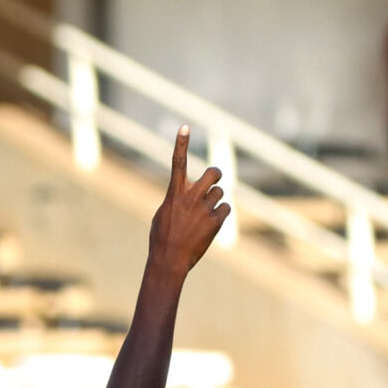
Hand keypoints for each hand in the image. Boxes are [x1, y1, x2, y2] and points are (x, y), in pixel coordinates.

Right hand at [146, 126, 228, 282]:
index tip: (185, 127)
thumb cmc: (162, 238)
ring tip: (203, 216)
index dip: (181, 143)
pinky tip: (210, 225)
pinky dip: (220, 214)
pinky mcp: (215, 222)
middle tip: (213, 182)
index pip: (178, 162)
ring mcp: (204, 208)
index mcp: (174, 193)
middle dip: (215, 175)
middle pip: (214, 173)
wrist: (169, 260)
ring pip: (220, 192)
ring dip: (215, 200)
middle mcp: (191, 197)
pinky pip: (225, 209)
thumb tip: (188, 194)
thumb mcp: (164, 213)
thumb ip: (177, 199)